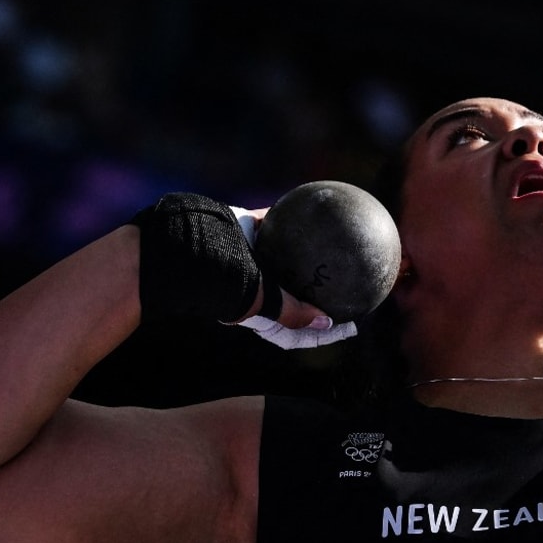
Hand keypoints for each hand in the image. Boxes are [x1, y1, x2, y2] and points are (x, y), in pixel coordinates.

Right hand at [227, 206, 358, 349]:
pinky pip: (276, 223)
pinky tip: (315, 211)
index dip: (320, 332)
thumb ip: (291, 313)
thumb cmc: (225, 279)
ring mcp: (252, 256)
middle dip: (321, 291)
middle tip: (350, 284)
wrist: (192, 246)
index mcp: (259, 309)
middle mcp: (257, 284)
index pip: (295, 327)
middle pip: (296, 290)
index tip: (349, 326)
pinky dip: (293, 218)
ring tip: (339, 245)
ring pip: (288, 256)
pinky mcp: (247, 229)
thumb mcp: (261, 302)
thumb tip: (327, 323)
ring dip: (309, 253)